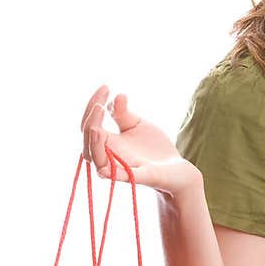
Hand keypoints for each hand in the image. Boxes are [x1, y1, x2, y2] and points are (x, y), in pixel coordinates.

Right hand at [80, 85, 201, 197]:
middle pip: (89, 141)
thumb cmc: (152, 147)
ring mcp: (122, 168)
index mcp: (107, 141)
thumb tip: (117, 96)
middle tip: (100, 105)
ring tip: (97, 128)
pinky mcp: (139, 177)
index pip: (90, 123)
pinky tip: (105, 169)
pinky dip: (114, 174)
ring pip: (98, 161)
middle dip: (91, 122)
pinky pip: (122, 177)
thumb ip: (123, 114)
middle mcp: (109, 156)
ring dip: (95, 145)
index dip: (93, 105)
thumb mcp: (137, 124)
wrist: (175, 167)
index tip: (105, 87)